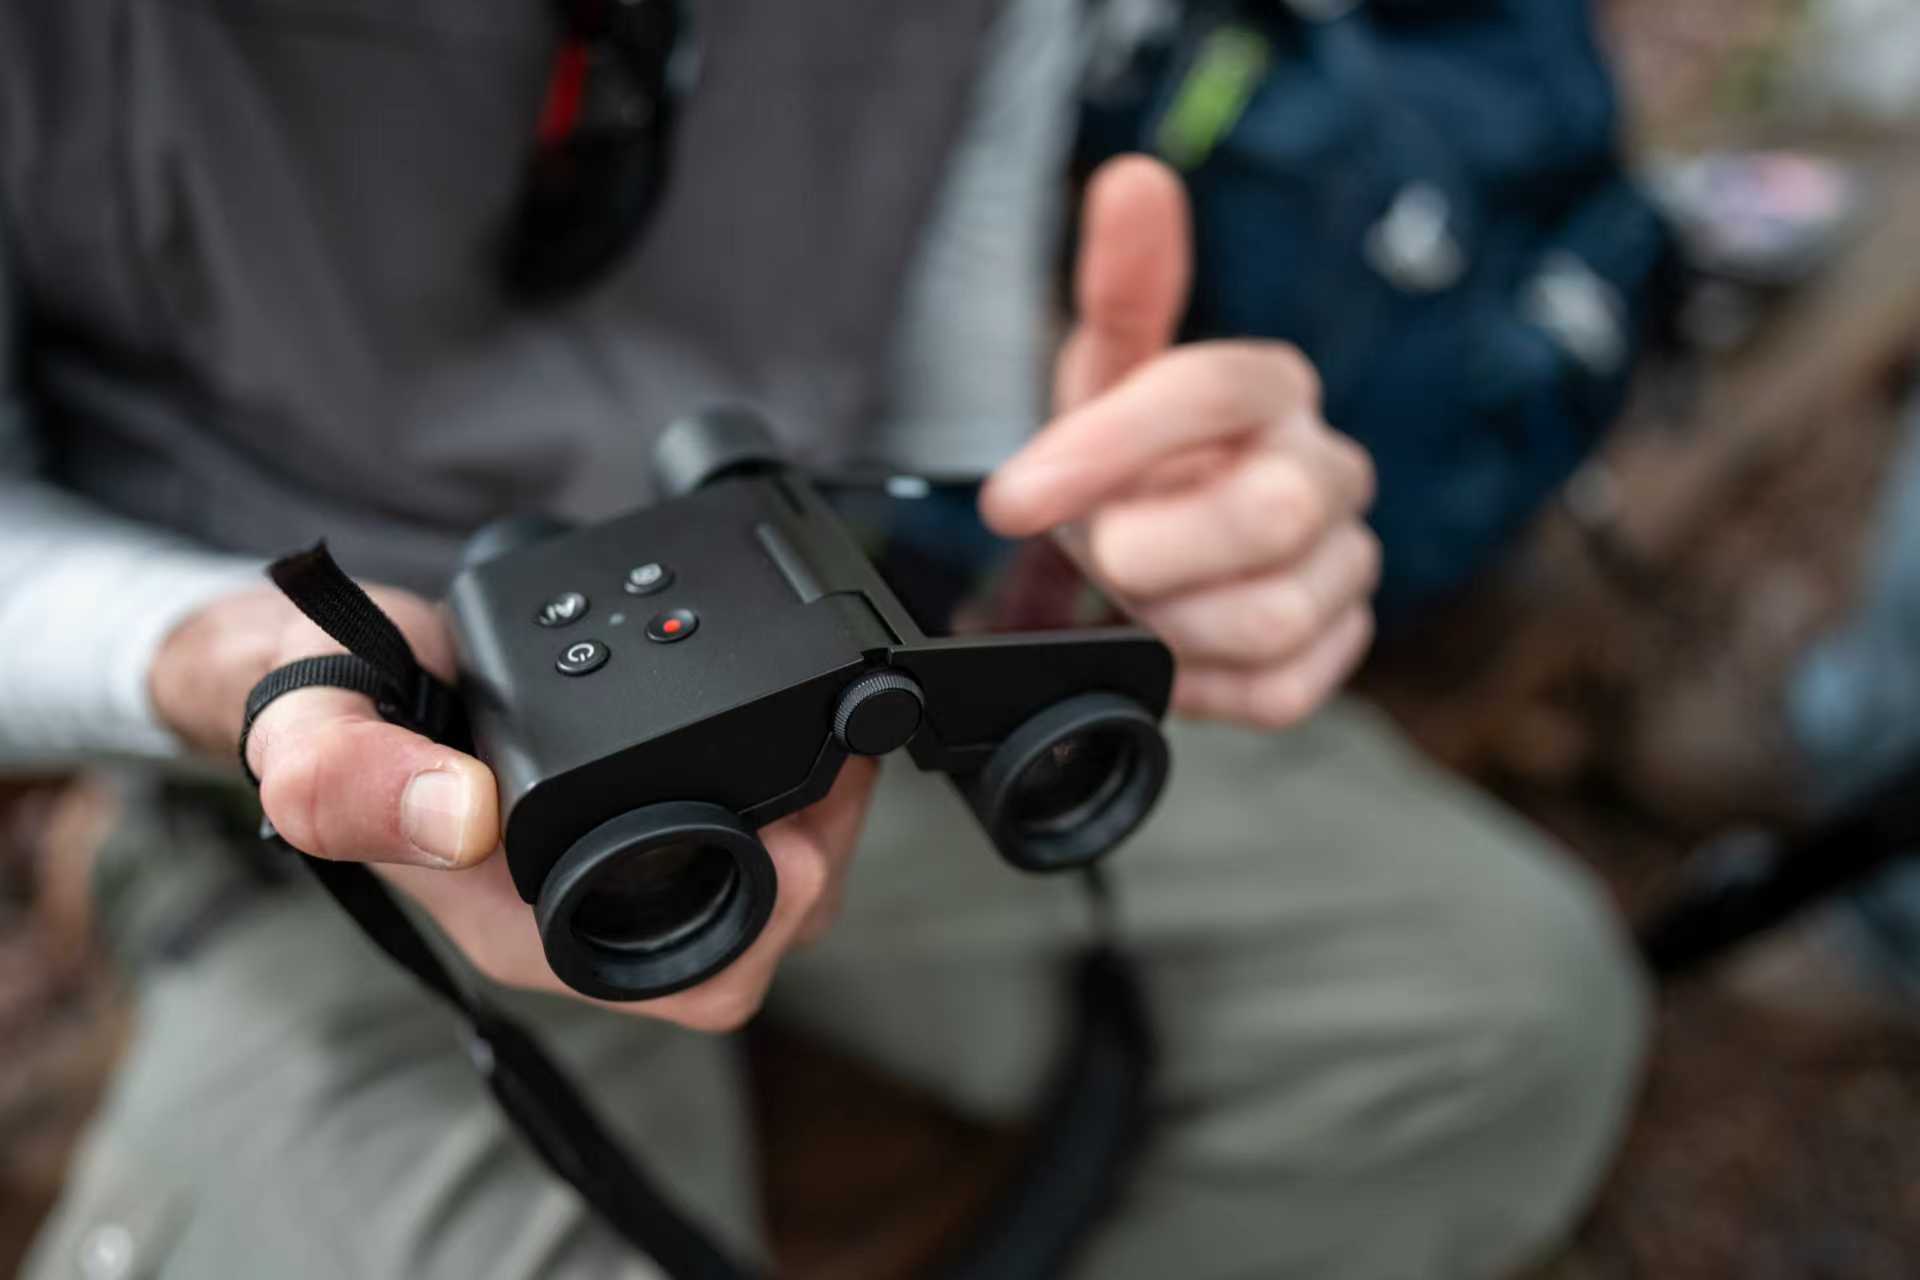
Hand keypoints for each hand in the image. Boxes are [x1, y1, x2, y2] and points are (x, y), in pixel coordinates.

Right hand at [149, 584, 878, 1030]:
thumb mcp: (312, 737)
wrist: (314, 665)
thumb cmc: (316, 715)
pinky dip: (782, 774)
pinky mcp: (636, 795)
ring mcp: (616, 853)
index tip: (805, 837)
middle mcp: (586, 904)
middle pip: (759, 932)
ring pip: (764, 877)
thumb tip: (464, 815)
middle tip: (845, 761)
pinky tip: (790, 713)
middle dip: (826, 860)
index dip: (771, 922)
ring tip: (836, 739)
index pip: (694, 982)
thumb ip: (357, 782)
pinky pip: (738, 812)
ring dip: (816, 819)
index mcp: (532, 924)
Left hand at [982, 156, 1378, 730]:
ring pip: (1276, 614)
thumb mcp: (1106, 371)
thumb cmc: (1134, 462)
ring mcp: (1346, 563)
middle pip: (1271, 512)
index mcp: (1272, 388)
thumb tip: (1133, 180)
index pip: (1209, 391)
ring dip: (1174, 622)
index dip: (1106, 446)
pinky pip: (1285, 687)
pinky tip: (1173, 652)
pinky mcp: (1340, 647)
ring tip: (1134, 604)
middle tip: (1097, 556)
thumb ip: (1122, 282)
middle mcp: (1327, 469)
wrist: (1155, 554)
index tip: (1016, 495)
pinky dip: (1207, 682)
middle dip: (1156, 548)